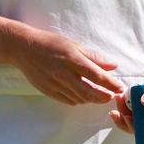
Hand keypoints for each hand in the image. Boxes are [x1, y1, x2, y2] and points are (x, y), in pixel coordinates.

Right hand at [9, 25, 124, 105]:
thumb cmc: (50, 43)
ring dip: (91, 99)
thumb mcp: (73, 45)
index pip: (96, 76)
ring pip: (79, 99)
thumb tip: (112, 66)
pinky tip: (81, 94)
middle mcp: (63, 74)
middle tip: (111, 96)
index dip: (111, 84)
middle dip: (103, 97)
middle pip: (89, 93)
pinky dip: (78, 99)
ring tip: (98, 94)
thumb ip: (93, 58)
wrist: (24, 49)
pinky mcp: (48, 91)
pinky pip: (68, 100)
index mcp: (72, 59)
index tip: (120, 88)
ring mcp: (55, 84)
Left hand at [109, 45, 143, 133]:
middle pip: (142, 125)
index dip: (136, 127)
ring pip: (139, 116)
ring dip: (126, 111)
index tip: (124, 116)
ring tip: (118, 98)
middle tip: (115, 108)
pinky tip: (123, 96)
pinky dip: (129, 104)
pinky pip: (139, 106)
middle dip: (126, 120)